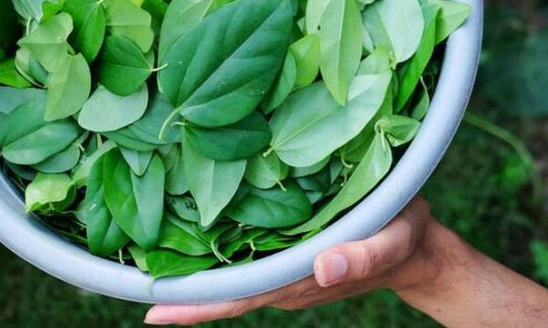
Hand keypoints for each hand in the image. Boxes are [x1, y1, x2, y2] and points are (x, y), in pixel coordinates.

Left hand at [145, 197, 440, 325]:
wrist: (417, 247)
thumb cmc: (402, 236)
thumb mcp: (391, 239)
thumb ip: (362, 255)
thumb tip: (322, 266)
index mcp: (300, 278)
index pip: (239, 297)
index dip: (199, 306)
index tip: (155, 312)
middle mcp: (284, 280)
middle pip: (226, 293)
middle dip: (182, 294)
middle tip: (130, 285)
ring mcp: (285, 270)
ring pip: (233, 277)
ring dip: (195, 275)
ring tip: (146, 263)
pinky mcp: (290, 255)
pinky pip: (248, 261)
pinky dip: (218, 257)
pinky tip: (191, 244)